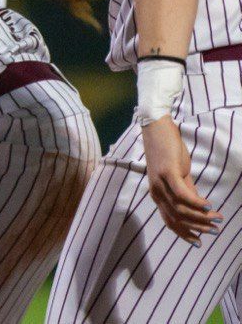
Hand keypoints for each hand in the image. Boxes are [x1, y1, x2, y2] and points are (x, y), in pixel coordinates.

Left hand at [142, 116, 220, 243]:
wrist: (158, 130)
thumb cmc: (169, 153)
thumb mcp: (180, 177)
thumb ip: (188, 192)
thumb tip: (200, 209)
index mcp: (158, 196)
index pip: (170, 222)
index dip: (184, 234)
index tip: (199, 243)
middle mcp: (156, 193)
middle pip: (177, 219)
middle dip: (198, 227)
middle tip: (215, 229)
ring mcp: (160, 184)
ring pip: (181, 209)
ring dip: (201, 216)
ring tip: (217, 218)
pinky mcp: (167, 174)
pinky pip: (182, 194)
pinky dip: (197, 203)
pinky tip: (209, 205)